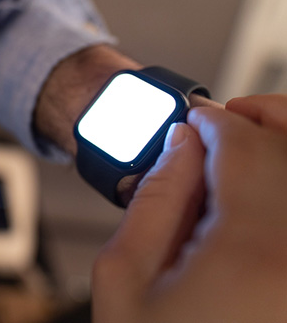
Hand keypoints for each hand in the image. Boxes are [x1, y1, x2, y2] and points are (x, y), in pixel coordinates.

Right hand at [92, 94, 286, 322]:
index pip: (247, 148)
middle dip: (258, 120)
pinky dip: (279, 185)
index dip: (213, 120)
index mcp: (252, 255)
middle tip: (226, 119)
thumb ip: (155, 199)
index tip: (192, 121)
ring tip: (246, 148)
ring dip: (277, 147)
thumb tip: (179, 146)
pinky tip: (258, 188)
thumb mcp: (125, 276)